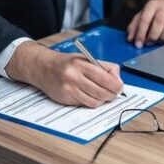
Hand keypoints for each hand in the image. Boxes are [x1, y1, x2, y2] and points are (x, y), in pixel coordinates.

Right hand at [5, 41, 122, 107]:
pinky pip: (85, 104)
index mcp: (82, 64)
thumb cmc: (68, 63)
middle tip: (113, 93)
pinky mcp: (65, 99)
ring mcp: (69, 89)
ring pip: (95, 102)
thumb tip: (119, 82)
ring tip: (102, 94)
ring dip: (102, 100)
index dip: (116, 86)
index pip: (106, 79)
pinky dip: (91, 102)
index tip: (120, 87)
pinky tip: (90, 95)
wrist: (43, 67)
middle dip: (111, 95)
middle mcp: (74, 77)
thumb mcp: (87, 59)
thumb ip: (105, 68)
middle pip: (102, 93)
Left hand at [127, 0, 163, 47]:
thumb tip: (130, 39)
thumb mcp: (142, 16)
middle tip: (149, 43)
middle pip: (159, 22)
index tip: (138, 44)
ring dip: (163, 37)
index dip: (141, 34)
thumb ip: (134, 27)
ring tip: (158, 40)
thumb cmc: (154, 13)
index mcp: (152, 5)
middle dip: (152, 36)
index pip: (145, 19)